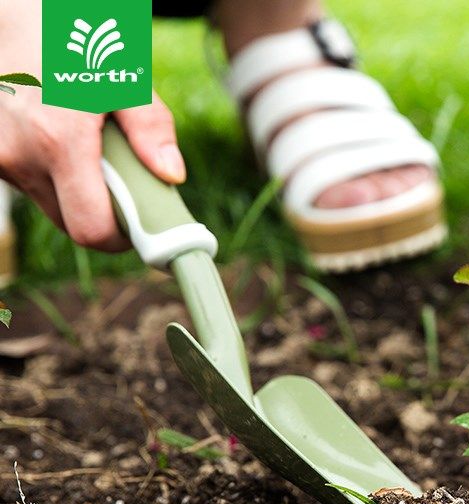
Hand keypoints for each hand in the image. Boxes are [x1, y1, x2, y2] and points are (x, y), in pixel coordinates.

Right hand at [0, 6, 183, 250]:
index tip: (141, 225)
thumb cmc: (73, 41)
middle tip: (124, 185)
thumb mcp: (124, 75)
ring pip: (53, 208)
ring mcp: (0, 159)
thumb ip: (150, 127)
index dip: (121, 238)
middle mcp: (20, 157)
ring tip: (90, 151)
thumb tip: (172, 175)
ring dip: (78, 193)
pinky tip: (61, 140)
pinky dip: (55, 177)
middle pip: (73, 225)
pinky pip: (34, 186)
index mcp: (58, 141)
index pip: (91, 229)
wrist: (8, 15)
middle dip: (105, 214)